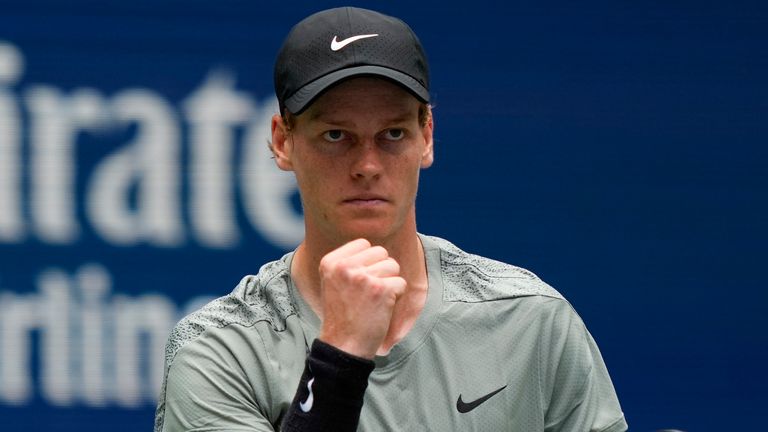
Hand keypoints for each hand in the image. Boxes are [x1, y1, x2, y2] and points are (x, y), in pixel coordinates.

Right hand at [317, 238, 405, 358]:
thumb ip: (348, 261)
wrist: (343, 345)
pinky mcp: (381, 290)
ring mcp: (363, 277)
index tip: (358, 282)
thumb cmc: (342, 314)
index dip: (368, 261)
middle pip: (380, 252)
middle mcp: (344, 266)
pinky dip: (397, 296)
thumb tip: (372, 244)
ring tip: (374, 300)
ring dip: (390, 282)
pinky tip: (382, 308)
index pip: (364, 243)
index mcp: (331, 262)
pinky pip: (401, 283)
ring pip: (393, 265)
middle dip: (381, 270)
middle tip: (368, 292)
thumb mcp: (333, 281)